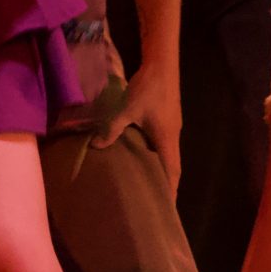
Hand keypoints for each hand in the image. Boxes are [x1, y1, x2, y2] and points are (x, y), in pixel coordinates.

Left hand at [97, 64, 182, 193]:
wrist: (162, 64)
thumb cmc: (148, 88)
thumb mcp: (127, 109)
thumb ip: (112, 129)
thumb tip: (96, 145)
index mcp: (167, 139)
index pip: (172, 172)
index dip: (170, 190)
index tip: (167, 207)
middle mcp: (173, 137)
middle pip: (173, 166)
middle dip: (167, 184)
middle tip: (157, 200)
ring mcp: (173, 127)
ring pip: (169, 155)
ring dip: (162, 169)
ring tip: (150, 182)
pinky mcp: (169, 119)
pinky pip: (165, 144)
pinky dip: (158, 155)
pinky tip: (145, 155)